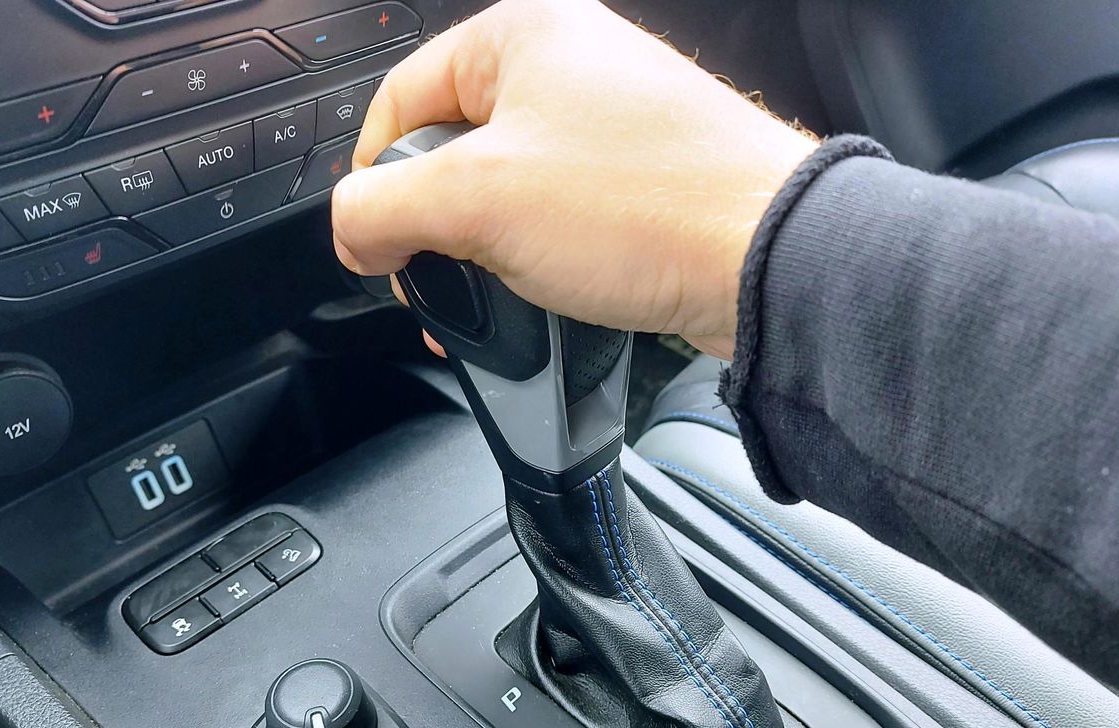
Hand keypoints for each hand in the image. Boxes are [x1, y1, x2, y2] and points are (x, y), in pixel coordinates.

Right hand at [331, 0, 814, 358]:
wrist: (767, 261)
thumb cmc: (644, 208)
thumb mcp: (474, 201)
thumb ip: (381, 208)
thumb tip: (351, 229)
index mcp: (522, 33)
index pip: (400, 102)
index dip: (375, 182)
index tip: (377, 246)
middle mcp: (570, 67)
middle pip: (452, 151)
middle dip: (434, 230)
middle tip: (438, 283)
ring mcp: (612, 125)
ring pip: (506, 193)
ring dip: (484, 257)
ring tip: (494, 303)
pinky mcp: (642, 182)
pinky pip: (560, 219)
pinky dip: (536, 263)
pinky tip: (540, 302)